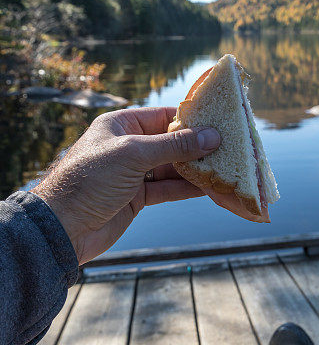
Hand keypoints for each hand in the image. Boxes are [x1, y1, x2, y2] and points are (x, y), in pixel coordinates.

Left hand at [34, 107, 219, 264]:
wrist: (63, 227)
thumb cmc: (90, 180)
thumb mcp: (133, 155)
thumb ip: (174, 145)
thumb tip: (212, 136)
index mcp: (120, 125)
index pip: (163, 116)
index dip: (191, 120)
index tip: (220, 122)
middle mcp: (128, 146)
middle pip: (171, 142)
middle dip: (198, 146)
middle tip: (229, 148)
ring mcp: (132, 173)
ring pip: (171, 167)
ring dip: (196, 169)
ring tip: (225, 168)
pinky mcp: (136, 197)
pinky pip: (167, 188)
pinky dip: (186, 188)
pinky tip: (208, 187)